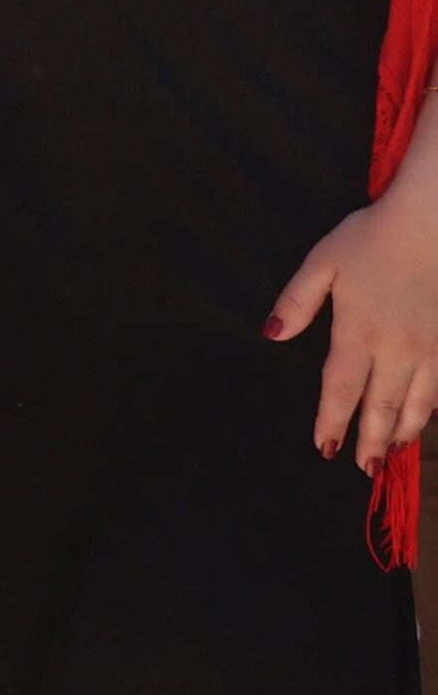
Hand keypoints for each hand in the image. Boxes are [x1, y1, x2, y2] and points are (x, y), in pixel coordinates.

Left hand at [276, 172, 437, 466]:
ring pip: (416, 405)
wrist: (430, 224)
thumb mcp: (322, 263)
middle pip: (380, 407)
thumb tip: (271, 335)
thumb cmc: (370, 239)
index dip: (331, 421)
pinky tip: (420, 420)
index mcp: (357, 331)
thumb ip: (296, 302)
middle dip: (369, 441)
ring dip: (401, 432)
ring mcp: (428, 350)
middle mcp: (395, 349)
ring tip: (389, 453)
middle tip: (362, 469)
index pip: (340, 389)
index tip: (324, 447)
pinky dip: (428, 411)